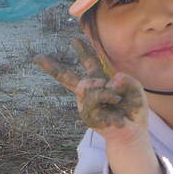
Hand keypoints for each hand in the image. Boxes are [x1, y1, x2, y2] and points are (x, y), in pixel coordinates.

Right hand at [34, 39, 148, 147]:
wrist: (131, 132)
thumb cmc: (133, 111)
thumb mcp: (135, 90)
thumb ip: (127, 80)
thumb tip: (110, 80)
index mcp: (100, 81)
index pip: (90, 63)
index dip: (83, 51)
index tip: (73, 40)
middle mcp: (89, 92)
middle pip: (66, 77)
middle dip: (51, 67)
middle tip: (36, 57)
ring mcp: (85, 104)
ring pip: (85, 85)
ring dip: (105, 91)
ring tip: (117, 99)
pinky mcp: (85, 115)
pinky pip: (93, 98)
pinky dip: (108, 99)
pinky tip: (116, 109)